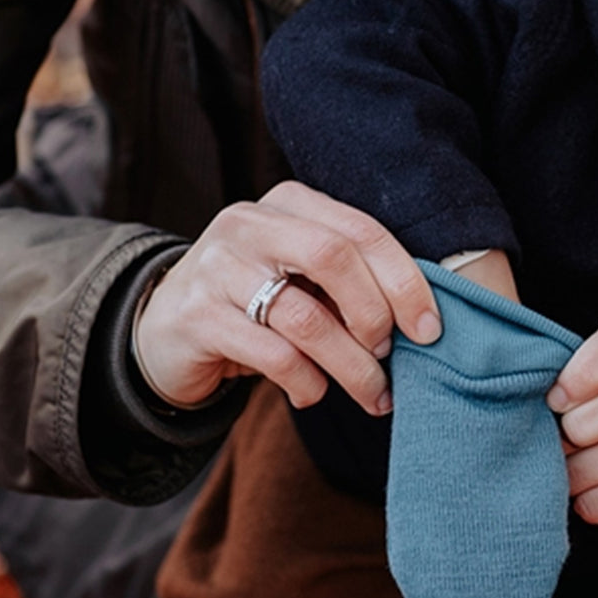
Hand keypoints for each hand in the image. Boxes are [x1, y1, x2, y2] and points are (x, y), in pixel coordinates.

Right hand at [134, 181, 440, 412]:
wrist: (167, 332)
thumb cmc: (260, 303)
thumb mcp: (305, 278)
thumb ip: (354, 280)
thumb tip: (424, 320)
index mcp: (288, 203)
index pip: (361, 231)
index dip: (405, 281)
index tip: (430, 328)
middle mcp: (248, 224)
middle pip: (333, 258)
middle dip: (376, 315)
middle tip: (390, 354)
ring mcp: (215, 267)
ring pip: (305, 317)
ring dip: (351, 365)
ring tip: (372, 392)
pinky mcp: (195, 317)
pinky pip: (272, 355)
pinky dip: (307, 382)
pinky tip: (314, 393)